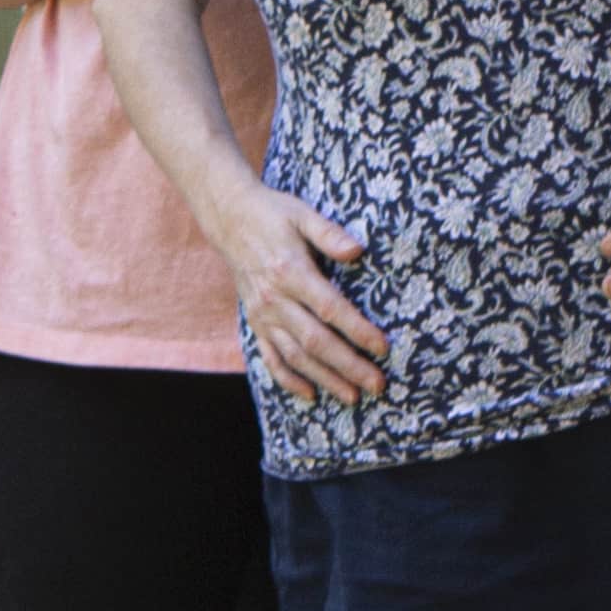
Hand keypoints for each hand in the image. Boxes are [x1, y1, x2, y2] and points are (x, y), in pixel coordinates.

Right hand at [210, 185, 387, 403]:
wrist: (229, 218)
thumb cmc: (273, 214)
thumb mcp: (302, 214)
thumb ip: (329, 234)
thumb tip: (357, 251)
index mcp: (290, 272)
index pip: (330, 309)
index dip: (357, 331)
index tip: (382, 347)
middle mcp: (274, 300)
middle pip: (315, 341)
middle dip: (348, 366)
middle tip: (377, 385)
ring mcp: (263, 315)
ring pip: (295, 356)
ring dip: (324, 379)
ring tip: (351, 397)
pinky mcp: (255, 322)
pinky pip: (270, 357)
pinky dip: (288, 379)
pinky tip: (311, 394)